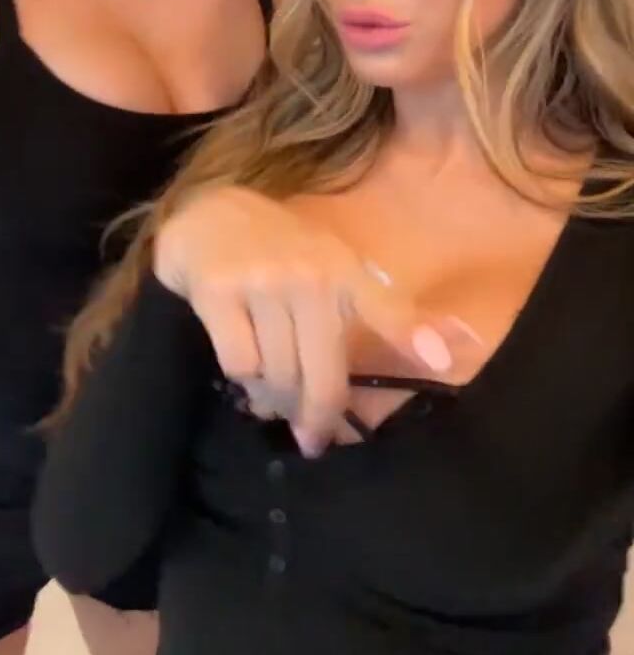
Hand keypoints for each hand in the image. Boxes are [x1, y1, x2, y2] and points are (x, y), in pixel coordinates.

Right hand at [154, 186, 457, 454]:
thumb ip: (381, 311)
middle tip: (311, 438)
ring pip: (278, 375)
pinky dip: (243, 378)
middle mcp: (309, 276)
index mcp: (343, 271)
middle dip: (317, 417)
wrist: (208, 216)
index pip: (386, 311)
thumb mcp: (335, 266)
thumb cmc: (279, 247)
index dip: (416, 337)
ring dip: (274, 400)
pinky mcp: (219, 291)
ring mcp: (263, 282)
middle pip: (321, 374)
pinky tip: (245, 373)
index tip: (445, 364)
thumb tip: (444, 354)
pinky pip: (239, 363)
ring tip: (271, 400)